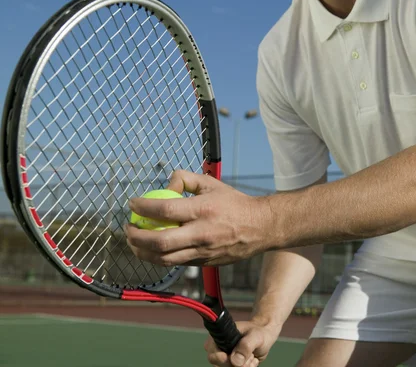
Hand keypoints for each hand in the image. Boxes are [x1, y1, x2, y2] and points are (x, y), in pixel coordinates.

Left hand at [125, 170, 275, 265]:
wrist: (261, 227)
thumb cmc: (234, 203)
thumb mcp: (211, 183)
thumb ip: (186, 178)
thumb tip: (166, 186)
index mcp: (203, 209)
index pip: (164, 209)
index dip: (143, 207)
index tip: (132, 203)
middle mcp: (201, 233)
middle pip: (160, 241)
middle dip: (136, 236)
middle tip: (128, 228)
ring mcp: (203, 251)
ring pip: (164, 258)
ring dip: (142, 252)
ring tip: (134, 242)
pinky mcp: (204, 263)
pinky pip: (176, 263)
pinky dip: (159, 257)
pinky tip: (152, 249)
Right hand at [204, 319, 280, 366]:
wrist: (264, 337)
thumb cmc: (258, 333)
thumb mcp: (255, 336)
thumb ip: (246, 346)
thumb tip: (235, 361)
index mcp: (219, 337)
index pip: (213, 353)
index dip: (221, 359)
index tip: (231, 358)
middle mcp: (218, 349)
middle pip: (220, 365)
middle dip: (238, 363)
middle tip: (250, 354)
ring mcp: (225, 359)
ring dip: (244, 365)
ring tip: (252, 354)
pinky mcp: (231, 365)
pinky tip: (252, 360)